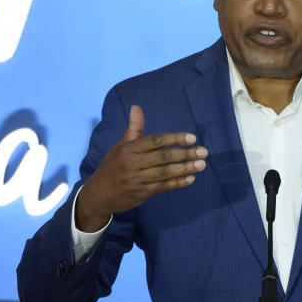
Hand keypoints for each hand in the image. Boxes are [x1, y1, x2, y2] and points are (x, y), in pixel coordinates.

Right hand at [75, 105, 207, 230]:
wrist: (98, 194)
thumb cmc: (113, 166)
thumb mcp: (120, 146)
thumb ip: (134, 128)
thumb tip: (137, 107)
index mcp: (130, 149)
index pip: (156, 141)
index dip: (174, 138)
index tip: (192, 137)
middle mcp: (133, 163)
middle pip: (163, 157)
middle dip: (185, 153)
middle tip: (203, 151)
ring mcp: (137, 179)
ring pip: (164, 173)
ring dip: (185, 168)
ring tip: (201, 164)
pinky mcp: (141, 193)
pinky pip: (162, 187)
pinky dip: (177, 183)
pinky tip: (190, 179)